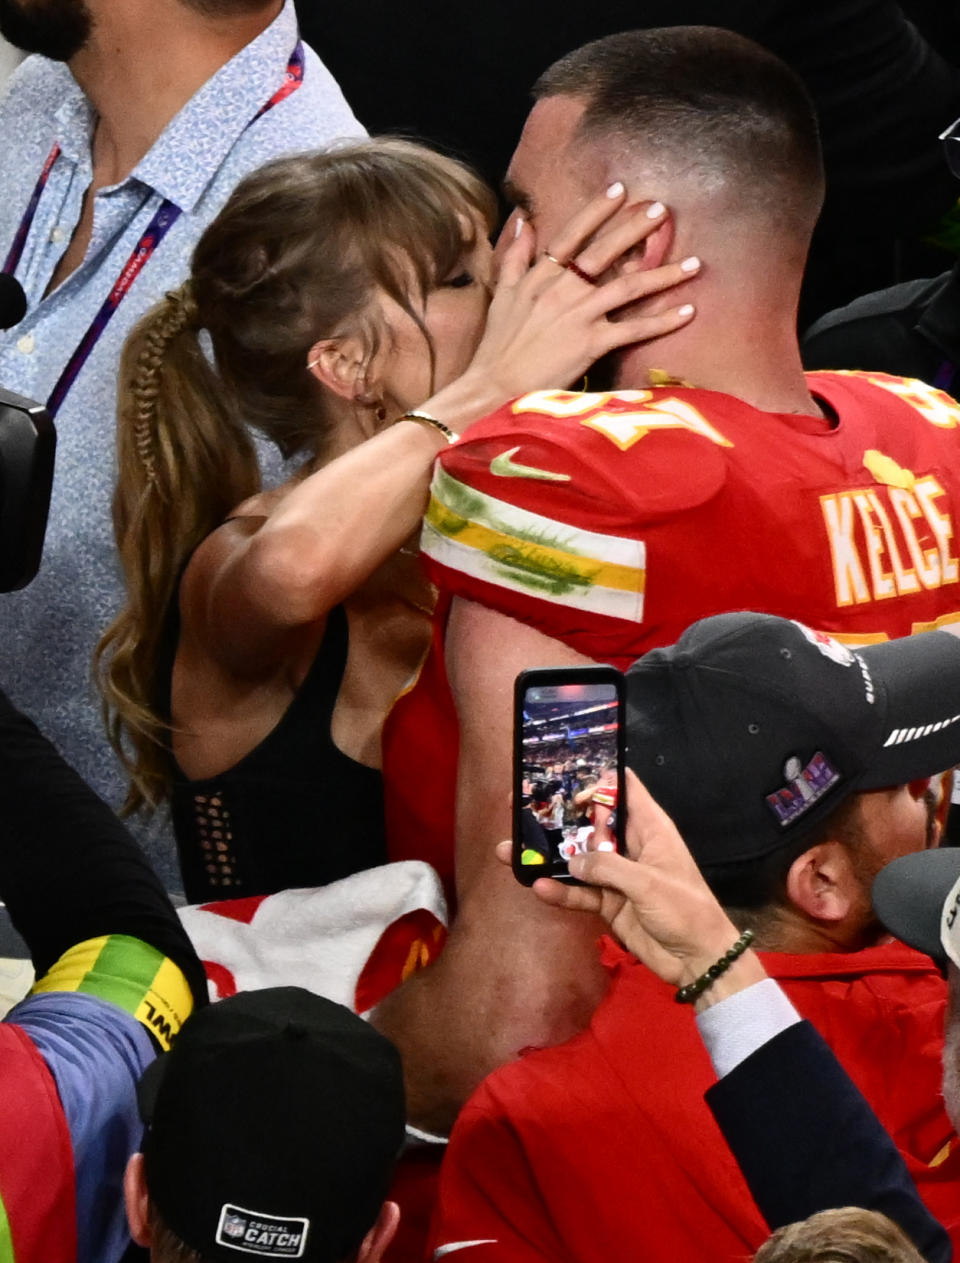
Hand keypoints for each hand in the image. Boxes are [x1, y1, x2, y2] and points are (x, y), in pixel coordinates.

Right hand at [459, 187, 698, 404]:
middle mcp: (562, 289)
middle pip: (605, 251)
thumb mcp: (500, 294)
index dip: (596, 211)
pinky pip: (634, 328)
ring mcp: (579, 315)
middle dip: (635, 228)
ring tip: (694, 263)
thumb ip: (514, 256)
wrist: (494, 385)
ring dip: (664, 274)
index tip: (620, 189)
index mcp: (540, 276)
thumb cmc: (497, 345)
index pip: (572, 235)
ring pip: (628, 287)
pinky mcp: (591, 343)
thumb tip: (524, 220)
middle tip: (662, 210)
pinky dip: (662, 320)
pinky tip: (687, 311)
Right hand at [498, 769, 754, 991]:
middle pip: (591, 822)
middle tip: (519, 805)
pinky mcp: (608, 903)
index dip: (597, 777)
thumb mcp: (648, 882)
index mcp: (650, 828)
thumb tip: (572, 861)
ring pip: (577, 859)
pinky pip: (579, 893)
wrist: (698, 959)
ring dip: (547, 856)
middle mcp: (630, 846)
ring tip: (508, 848)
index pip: (624, 790)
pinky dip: (560, 892)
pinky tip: (537, 888)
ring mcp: (617, 875)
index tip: (565, 771)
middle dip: (559, 815)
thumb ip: (608, 867)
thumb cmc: (685, 909)